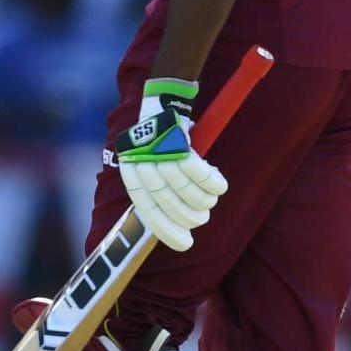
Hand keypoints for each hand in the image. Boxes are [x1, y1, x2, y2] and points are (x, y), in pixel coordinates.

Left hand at [115, 77, 227, 251]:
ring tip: (209, 188)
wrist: (162, 106)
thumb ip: (160, 196)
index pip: (149, 215)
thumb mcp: (151, 170)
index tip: (186, 244)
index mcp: (133, 179)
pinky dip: (214, 182)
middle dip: (194, 214)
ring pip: (193, 195)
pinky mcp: (181, 146)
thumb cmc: (160, 143)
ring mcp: (161, 158)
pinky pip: (205, 178)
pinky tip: (217, 178)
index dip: (168, 232)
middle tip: (203, 209)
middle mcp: (144, 170)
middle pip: (176, 209)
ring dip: (206, 196)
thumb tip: (182, 227)